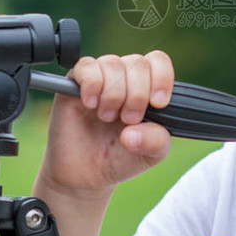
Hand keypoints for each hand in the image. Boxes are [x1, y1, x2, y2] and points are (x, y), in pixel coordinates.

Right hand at [35, 51, 173, 199]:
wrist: (87, 175)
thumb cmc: (121, 158)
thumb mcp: (151, 155)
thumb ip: (156, 141)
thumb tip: (133, 132)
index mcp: (148, 87)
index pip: (158, 61)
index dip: (161, 78)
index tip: (158, 103)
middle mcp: (125, 77)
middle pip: (137, 63)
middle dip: (136, 95)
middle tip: (128, 120)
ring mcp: (101, 77)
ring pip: (113, 64)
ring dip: (113, 94)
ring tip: (107, 117)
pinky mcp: (75, 81)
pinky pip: (86, 66)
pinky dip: (92, 85)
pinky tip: (90, 104)